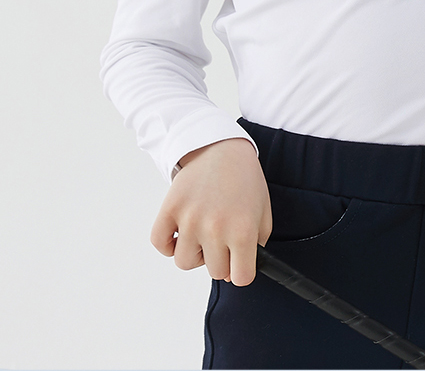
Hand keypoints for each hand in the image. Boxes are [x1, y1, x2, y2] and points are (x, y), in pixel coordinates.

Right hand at [150, 137, 271, 285]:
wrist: (220, 146)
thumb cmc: (243, 178)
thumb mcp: (263, 211)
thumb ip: (257, 245)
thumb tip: (237, 272)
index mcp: (243, 231)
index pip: (240, 278)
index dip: (241, 270)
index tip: (239, 260)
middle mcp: (216, 228)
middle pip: (215, 272)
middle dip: (220, 258)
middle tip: (222, 235)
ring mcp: (190, 219)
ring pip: (185, 262)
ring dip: (194, 251)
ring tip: (202, 230)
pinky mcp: (169, 209)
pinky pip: (161, 243)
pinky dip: (168, 243)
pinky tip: (181, 229)